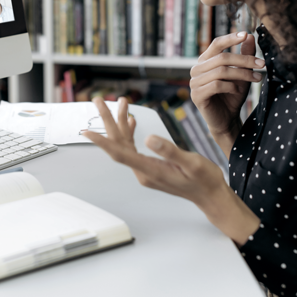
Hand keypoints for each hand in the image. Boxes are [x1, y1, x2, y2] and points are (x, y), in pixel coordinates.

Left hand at [84, 97, 259, 244]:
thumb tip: (149, 138)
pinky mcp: (150, 168)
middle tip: (97, 101)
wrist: (210, 195)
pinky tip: (131, 120)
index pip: (120, 152)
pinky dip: (130, 133)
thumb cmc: (204, 180)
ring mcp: (145, 170)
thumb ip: (169, 151)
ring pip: (126, 144)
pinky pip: (134, 148)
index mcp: (149, 170)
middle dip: (108, 120)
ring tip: (120, 102)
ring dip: (121, 123)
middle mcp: (143, 171)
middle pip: (119, 144)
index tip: (85, 131)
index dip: (102, 141)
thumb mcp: (191, 163)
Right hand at [190, 32, 263, 153]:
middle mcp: (197, 69)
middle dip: (244, 60)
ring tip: (257, 78)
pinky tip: (238, 91)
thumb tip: (249, 36)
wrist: (226, 119)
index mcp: (205, 61)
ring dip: (242, 74)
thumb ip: (244, 55)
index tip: (245, 34)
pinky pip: (216, 85)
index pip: (216, 44)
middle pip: (222, 58)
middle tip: (262, 64)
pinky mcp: (197, 95)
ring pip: (221, 71)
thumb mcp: (241, 73)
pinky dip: (231, 86)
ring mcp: (194, 82)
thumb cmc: (232, 95)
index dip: (230, 38)